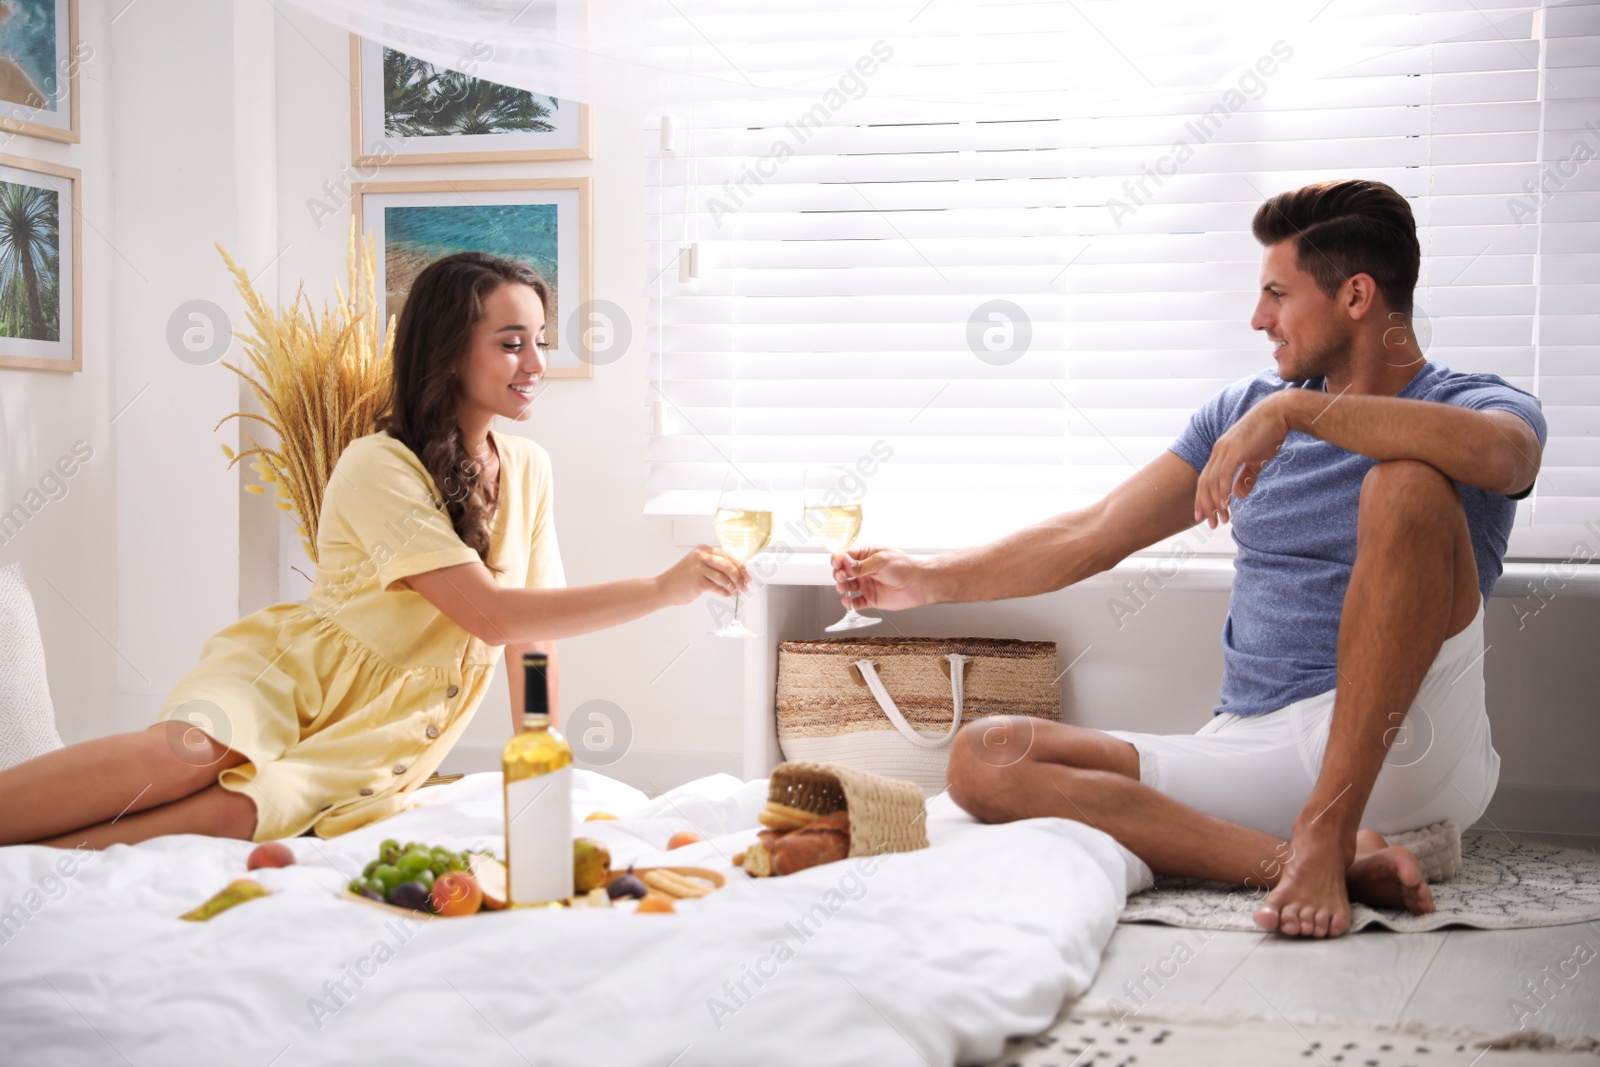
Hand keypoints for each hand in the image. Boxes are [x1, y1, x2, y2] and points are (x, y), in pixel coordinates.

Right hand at [657, 545, 747, 605]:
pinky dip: (724, 592)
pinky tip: (727, 594)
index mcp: (704, 549)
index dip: (741, 567)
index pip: (728, 556)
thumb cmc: (683, 578)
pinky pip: (717, 587)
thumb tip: (739, 574)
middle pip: (728, 566)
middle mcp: (701, 556)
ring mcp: (698, 568)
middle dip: (740, 577)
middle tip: (745, 586)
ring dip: (733, 586)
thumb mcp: (699, 565)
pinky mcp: (697, 581)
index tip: (748, 575)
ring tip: (736, 592)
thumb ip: (716, 566)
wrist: (664, 588)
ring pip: (724, 577)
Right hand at [833, 546, 928, 611]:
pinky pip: (856, 602)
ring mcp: (866, 584)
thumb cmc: (904, 567)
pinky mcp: (870, 599)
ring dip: (841, 587)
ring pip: (847, 587)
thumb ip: (861, 565)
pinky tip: (848, 601)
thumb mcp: (880, 561)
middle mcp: (864, 570)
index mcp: (866, 555)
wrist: (919, 584)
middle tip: (842, 577)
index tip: (837, 564)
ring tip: (843, 588)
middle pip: (843, 572)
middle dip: (839, 574)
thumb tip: (844, 563)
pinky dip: (849, 603)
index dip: (839, 560)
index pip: (845, 556)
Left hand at [1194, 393, 1294, 526]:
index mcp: (1220, 453)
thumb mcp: (1256, 460)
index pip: (1205, 480)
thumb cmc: (1269, 435)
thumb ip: (1246, 477)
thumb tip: (1239, 495)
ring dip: (1216, 503)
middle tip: (1212, 524)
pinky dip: (1223, 491)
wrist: (1279, 413)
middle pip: (1204, 484)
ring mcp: (1224, 450)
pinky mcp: (1234, 450)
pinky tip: (1226, 505)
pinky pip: (1224, 475)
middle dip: (1206, 506)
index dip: (1203, 499)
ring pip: (1212, 482)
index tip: (1204, 516)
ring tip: (1222, 519)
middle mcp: (1218, 451)